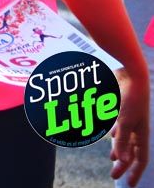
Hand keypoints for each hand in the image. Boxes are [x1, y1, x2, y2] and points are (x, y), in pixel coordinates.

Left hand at [110, 66, 149, 186]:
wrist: (130, 75)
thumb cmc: (130, 98)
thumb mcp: (125, 121)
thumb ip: (122, 141)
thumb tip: (120, 161)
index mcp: (142, 134)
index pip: (140, 159)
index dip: (134, 172)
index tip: (127, 184)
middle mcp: (138, 128)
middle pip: (131, 151)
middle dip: (123, 164)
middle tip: (114, 174)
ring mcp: (130, 119)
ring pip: (125, 139)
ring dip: (118, 149)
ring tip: (112, 158)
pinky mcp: (122, 110)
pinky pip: (120, 127)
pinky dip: (115, 134)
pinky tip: (110, 135)